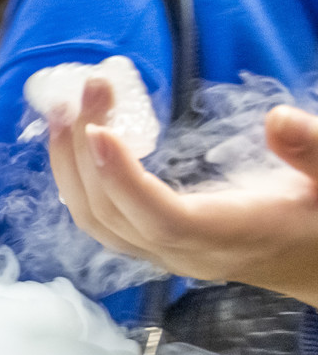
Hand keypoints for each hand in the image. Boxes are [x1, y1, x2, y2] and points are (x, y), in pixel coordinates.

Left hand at [48, 77, 317, 307]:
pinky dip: (78, 178)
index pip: (162, 218)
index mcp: (228, 238)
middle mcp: (184, 253)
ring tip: (63, 110)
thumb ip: (313, 151)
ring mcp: (163, 253)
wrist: (317, 263)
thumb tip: (278, 118)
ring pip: (97, 222)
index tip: (99, 131)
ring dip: (70, 165)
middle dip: (86, 152)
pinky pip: (102, 219)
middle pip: (112, 215)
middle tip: (83, 91)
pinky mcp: (153, 243)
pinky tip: (75, 138)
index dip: (123, 179)